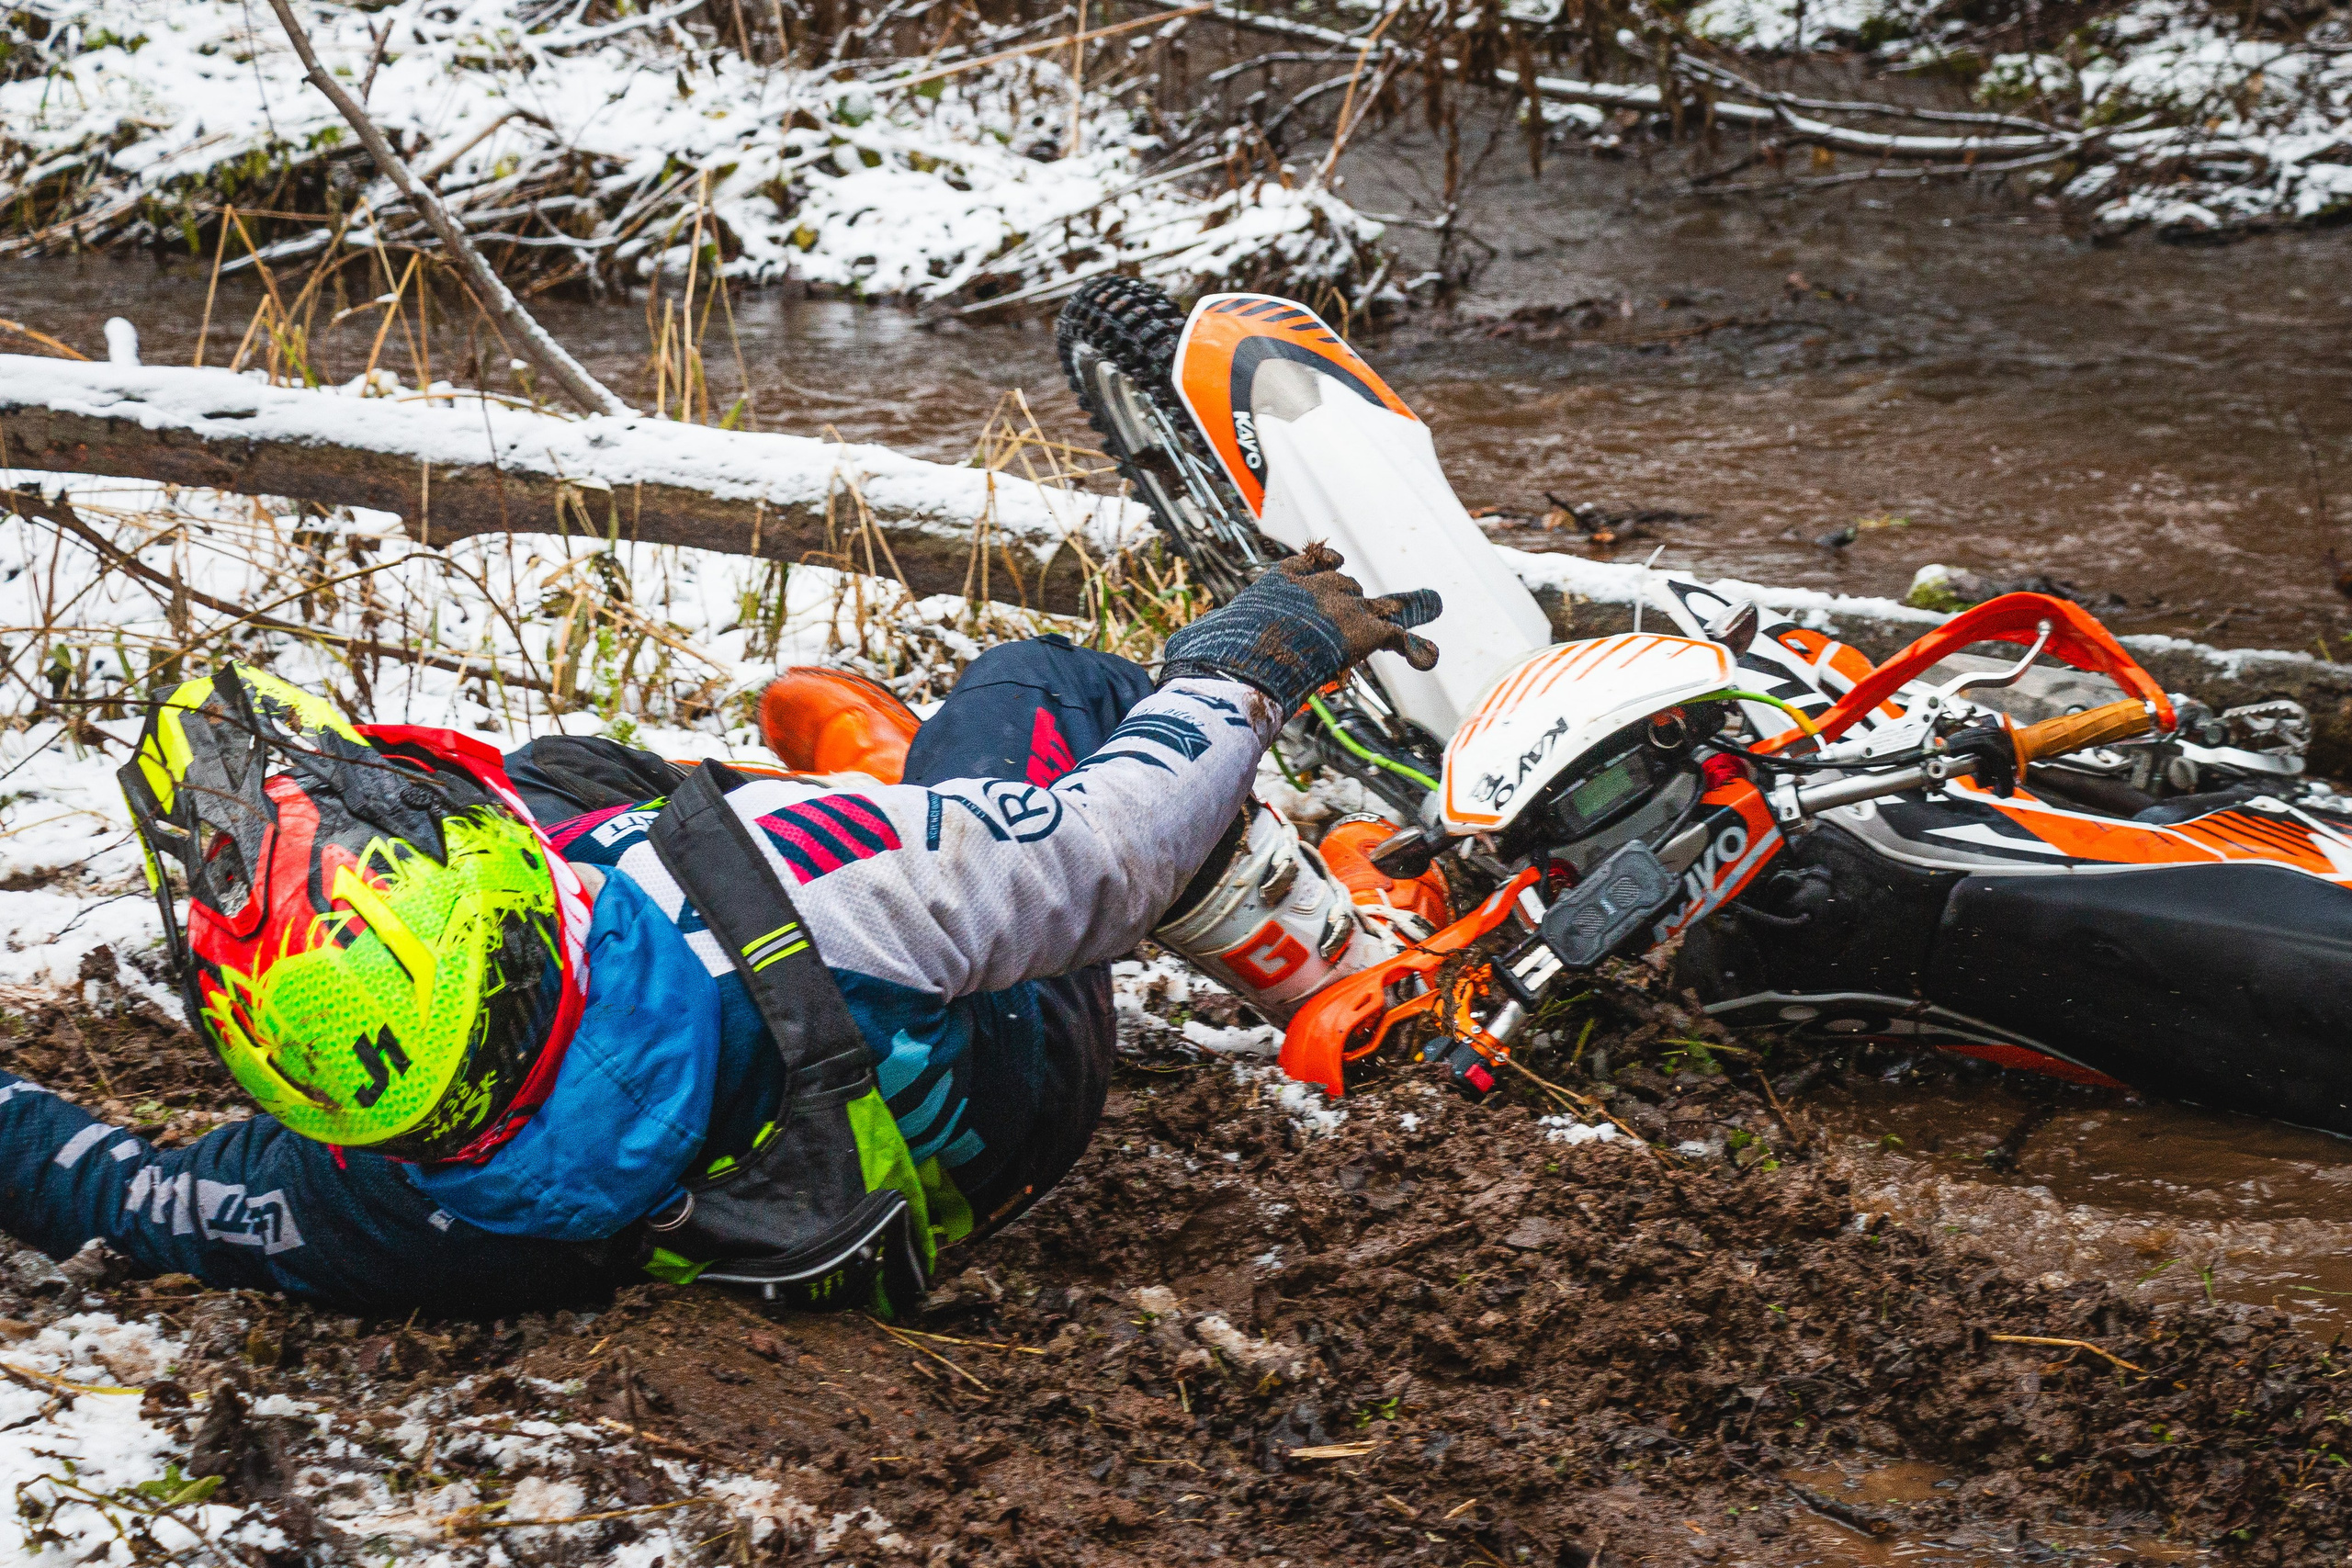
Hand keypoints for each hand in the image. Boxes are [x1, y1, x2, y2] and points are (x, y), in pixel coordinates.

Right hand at [1158, 544, 1441, 712]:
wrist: (1235, 663)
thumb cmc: (1209, 657)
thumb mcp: (1197, 644)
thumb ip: (1200, 647)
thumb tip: (1171, 669)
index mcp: (1275, 585)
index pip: (1306, 564)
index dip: (1320, 567)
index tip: (1329, 563)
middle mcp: (1311, 587)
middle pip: (1345, 583)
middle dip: (1353, 598)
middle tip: (1366, 612)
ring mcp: (1340, 605)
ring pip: (1376, 603)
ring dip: (1395, 611)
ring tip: (1429, 603)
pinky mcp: (1361, 629)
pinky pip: (1399, 635)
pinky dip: (1415, 646)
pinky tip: (1427, 657)